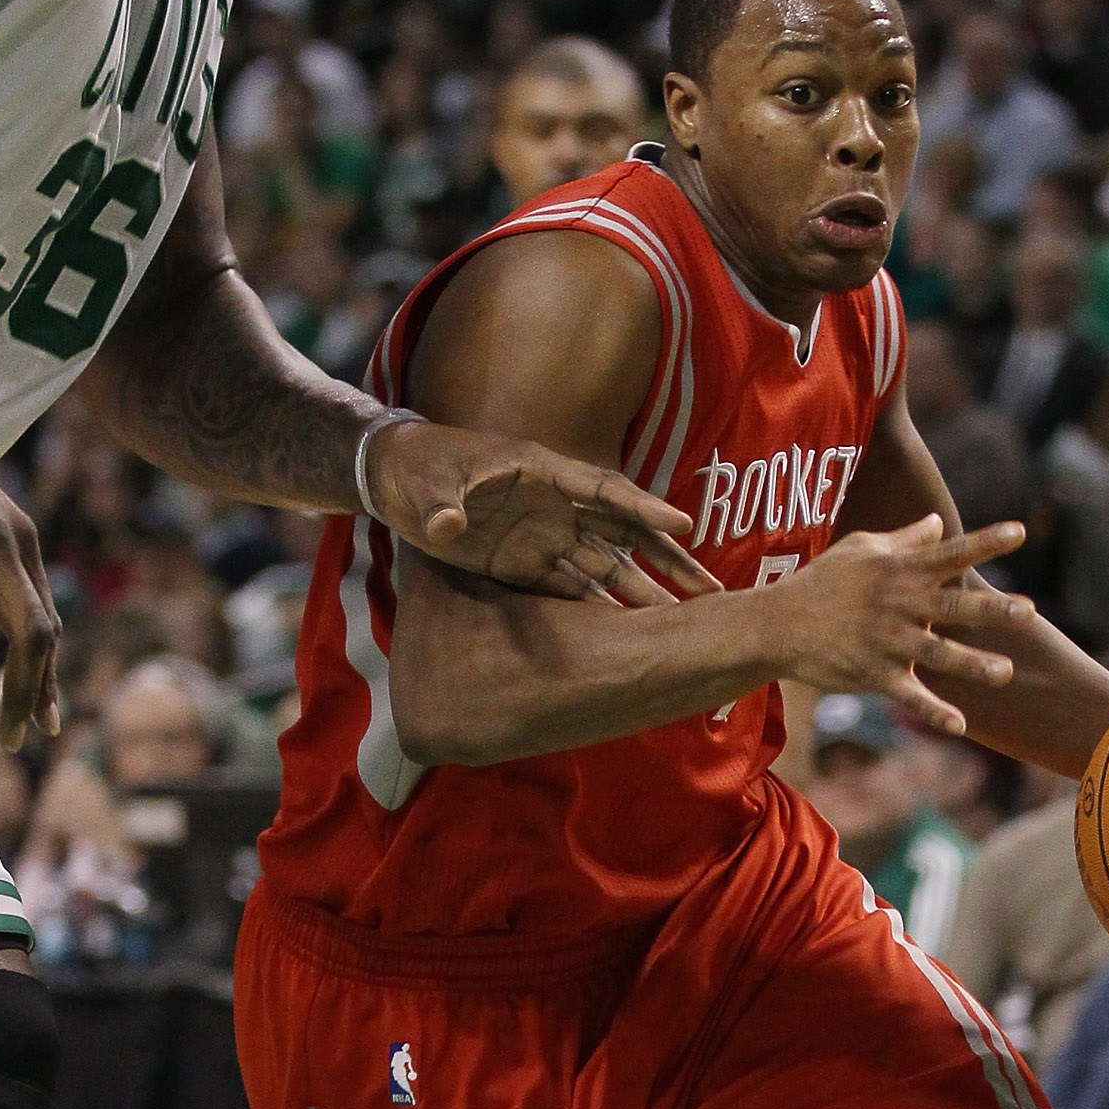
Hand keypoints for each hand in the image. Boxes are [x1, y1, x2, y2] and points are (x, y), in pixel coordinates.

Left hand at [368, 418, 716, 606]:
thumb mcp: (427, 484)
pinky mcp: (528, 565)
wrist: (397, 478)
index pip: (604, 490)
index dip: (643, 507)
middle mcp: (557, 506)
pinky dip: (601, 612)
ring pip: (609, 568)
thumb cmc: (418, 467)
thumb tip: (448, 527)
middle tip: (711, 592)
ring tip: (683, 627)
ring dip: (644, 595)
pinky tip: (629, 641)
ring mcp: (547, 537)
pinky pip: (574, 590)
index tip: (682, 525)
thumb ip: (442, 507)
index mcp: (542, 473)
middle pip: (627, 535)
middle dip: (670, 561)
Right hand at [762, 515, 1023, 735]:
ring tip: (1004, 673)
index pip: (950, 554)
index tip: (1020, 532)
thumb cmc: (823, 581)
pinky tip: (959, 726)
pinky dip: (933, 712)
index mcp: (900, 572)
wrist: (778, 624)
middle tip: (1028, 612)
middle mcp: (898, 605)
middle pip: (951, 607)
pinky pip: (908, 695)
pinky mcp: (874, 674)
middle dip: (990, 611)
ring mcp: (887, 642)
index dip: (985, 543)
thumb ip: (905, 540)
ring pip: (936, 655)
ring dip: (971, 665)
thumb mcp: (861, 549)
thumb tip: (939, 522)